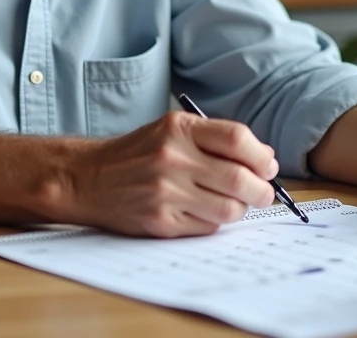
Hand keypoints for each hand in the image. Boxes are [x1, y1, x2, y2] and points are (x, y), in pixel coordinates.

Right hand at [74, 111, 278, 236]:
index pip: (237, 139)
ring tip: (235, 203)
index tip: (268, 166)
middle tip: (263, 193)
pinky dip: (215, 222)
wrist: (88, 178)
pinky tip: (205, 212)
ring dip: (241, 209)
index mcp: (178, 129)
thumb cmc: (137, 153)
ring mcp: (166, 193)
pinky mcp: (161, 222)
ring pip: (228, 208)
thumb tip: (264, 158)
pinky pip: (207, 227)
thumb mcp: (171, 130)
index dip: (261, 156)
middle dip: (261, 190)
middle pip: (240, 178)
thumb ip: (215, 139)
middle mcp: (172, 158)